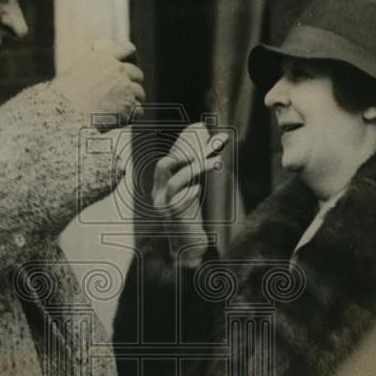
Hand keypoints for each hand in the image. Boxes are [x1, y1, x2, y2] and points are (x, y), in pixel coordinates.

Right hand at [53, 39, 144, 129]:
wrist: (65, 113)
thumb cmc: (64, 96)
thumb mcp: (74, 73)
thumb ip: (92, 70)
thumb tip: (97, 75)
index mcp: (104, 58)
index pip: (127, 49)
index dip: (131, 56)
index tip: (130, 62)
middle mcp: (118, 70)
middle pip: (137, 73)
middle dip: (132, 82)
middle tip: (124, 92)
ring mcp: (126, 88)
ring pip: (139, 92)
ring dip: (132, 99)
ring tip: (120, 108)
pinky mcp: (129, 107)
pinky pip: (138, 110)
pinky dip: (131, 115)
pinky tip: (121, 118)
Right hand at [152, 122, 226, 252]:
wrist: (186, 247)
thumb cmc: (190, 216)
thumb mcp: (192, 188)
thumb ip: (197, 169)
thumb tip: (215, 144)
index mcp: (162, 183)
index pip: (170, 156)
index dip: (184, 141)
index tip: (200, 128)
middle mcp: (159, 193)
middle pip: (164, 165)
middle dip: (185, 153)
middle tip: (208, 147)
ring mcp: (164, 207)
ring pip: (173, 182)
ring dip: (195, 169)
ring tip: (216, 163)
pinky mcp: (173, 220)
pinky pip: (177, 203)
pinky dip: (188, 194)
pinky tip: (198, 189)